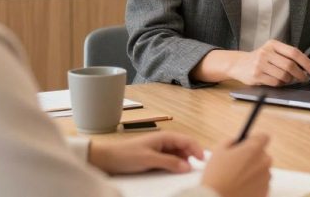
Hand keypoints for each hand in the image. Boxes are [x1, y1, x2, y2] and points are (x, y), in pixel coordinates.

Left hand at [88, 131, 203, 174]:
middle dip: (192, 156)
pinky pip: (170, 160)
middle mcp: (164, 141)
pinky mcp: (155, 157)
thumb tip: (187, 167)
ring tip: (186, 172)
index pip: (188, 141)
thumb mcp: (149, 159)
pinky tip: (174, 172)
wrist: (107, 159)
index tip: (202, 162)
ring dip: (183, 162)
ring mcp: (160, 149)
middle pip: (185, 147)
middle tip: (196, 169)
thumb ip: (169, 162)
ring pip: (178, 155)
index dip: (197, 150)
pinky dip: (175, 165)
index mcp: (165, 137)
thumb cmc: (126, 155)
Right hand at [201, 135, 271, 196]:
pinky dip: (253, 185)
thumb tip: (238, 141)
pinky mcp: (265, 191)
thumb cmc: (216, 176)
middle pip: (262, 155)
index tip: (247, 145)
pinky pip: (261, 184)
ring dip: (253, 172)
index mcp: (254, 149)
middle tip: (237, 165)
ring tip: (236, 179)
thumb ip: (232, 141)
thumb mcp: (219, 151)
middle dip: (252, 158)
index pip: (264, 137)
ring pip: (261, 170)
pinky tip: (240, 188)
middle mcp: (264, 162)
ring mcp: (266, 178)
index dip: (254, 140)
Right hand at [231, 39, 309, 85]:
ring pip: (283, 75)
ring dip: (289, 80)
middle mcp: (266, 52)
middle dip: (300, 74)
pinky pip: (275, 82)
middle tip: (304, 78)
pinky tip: (278, 81)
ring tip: (288, 79)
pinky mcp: (256, 75)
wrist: (238, 64)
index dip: (306, 62)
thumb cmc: (260, 58)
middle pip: (289, 65)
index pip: (294, 52)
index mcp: (273, 44)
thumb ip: (288, 56)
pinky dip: (280, 84)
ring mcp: (260, 64)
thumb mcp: (273, 52)